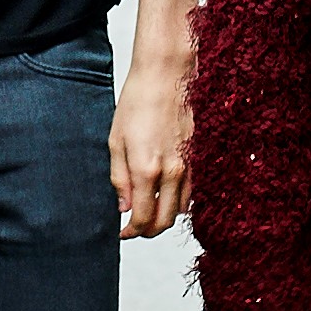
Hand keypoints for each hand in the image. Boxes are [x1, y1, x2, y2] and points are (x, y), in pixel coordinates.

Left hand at [108, 60, 191, 236]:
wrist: (165, 78)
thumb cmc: (137, 103)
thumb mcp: (115, 141)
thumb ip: (119, 178)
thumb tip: (124, 207)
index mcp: (146, 169)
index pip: (143, 218)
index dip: (131, 231)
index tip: (122, 231)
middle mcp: (170, 172)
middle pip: (164, 222)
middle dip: (147, 231)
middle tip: (133, 228)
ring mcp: (186, 166)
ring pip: (179, 211)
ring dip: (162, 218)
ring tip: (146, 211)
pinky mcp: (194, 159)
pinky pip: (189, 194)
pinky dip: (176, 203)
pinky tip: (161, 196)